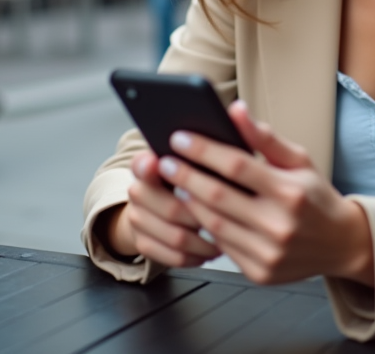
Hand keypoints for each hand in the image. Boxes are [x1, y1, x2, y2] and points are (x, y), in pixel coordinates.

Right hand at [111, 150, 220, 267]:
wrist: (157, 206)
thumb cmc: (189, 178)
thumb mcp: (194, 158)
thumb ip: (206, 148)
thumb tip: (237, 118)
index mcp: (147, 165)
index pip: (143, 164)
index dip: (150, 166)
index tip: (159, 163)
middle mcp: (137, 191)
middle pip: (171, 208)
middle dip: (204, 217)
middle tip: (230, 219)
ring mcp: (137, 219)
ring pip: (176, 236)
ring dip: (206, 241)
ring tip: (228, 237)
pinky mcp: (142, 243)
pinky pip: (173, 256)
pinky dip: (197, 256)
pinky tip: (212, 249)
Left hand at [155, 102, 374, 285]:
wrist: (341, 244)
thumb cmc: (316, 197)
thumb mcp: (299, 160)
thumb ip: (264, 137)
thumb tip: (235, 110)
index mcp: (290, 192)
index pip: (237, 165)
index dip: (203, 150)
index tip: (179, 138)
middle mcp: (279, 225)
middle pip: (217, 196)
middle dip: (184, 175)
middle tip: (164, 161)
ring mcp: (268, 253)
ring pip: (213, 224)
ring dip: (188, 201)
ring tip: (174, 183)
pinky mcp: (259, 273)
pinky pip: (221, 246)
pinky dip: (205, 227)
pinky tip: (195, 210)